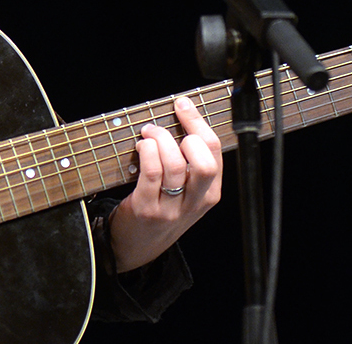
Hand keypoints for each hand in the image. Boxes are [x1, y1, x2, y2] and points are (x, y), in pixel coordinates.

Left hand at [109, 95, 221, 272]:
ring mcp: (171, 208)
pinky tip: (141, 148)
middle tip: (164, 128)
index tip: (182, 104)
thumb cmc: (162, 209)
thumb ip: (190, 163)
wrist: (136, 246)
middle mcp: (195, 203)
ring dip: (159, 139)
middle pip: (204, 162)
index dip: (197, 122)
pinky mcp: (147, 210)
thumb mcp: (186, 192)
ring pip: (175, 165)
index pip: (214, 152)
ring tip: (148, 134)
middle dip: (184, 134)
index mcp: (210, 194)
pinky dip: (147, 151)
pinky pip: (151, 173)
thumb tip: (181, 117)